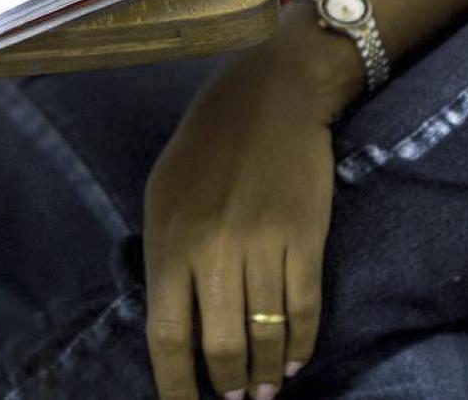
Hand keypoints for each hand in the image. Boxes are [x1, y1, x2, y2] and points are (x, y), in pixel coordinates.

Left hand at [144, 17, 357, 399]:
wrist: (269, 98)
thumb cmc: (205, 147)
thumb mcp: (162, 194)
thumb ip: (164, 255)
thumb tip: (173, 320)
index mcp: (168, 241)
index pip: (166, 336)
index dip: (176, 385)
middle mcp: (211, 251)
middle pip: (218, 347)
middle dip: (227, 384)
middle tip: (234, 398)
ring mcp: (260, 246)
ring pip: (264, 335)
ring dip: (266, 372)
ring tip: (265, 389)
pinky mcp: (305, 239)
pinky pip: (303, 310)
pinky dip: (301, 345)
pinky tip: (296, 360)